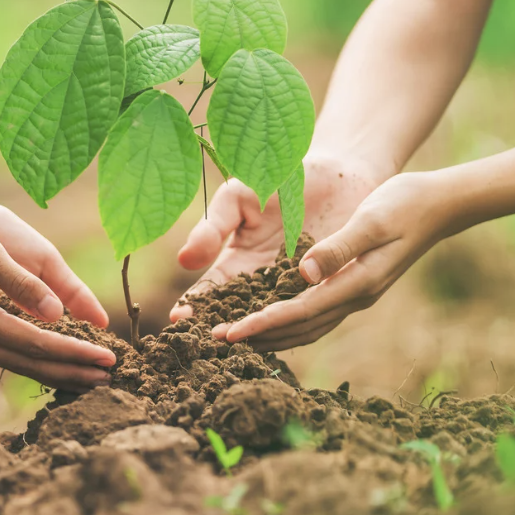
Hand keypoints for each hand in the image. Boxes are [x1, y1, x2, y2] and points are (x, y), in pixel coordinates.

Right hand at [0, 201, 115, 392]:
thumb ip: (21, 282)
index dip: (75, 352)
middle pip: (27, 363)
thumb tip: (58, 313)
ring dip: (52, 370)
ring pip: (13, 363)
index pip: (36, 343)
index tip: (108, 358)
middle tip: (109, 378)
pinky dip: (30, 358)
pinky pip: (1, 352)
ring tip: (86, 377)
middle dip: (70, 371)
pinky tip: (49, 360)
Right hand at [170, 154, 381, 320]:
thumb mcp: (237, 199)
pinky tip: (287, 327)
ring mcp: (295, 287)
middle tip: (209, 341)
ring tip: (242, 342)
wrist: (335, 172)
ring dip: (258, 330)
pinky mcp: (327, 287)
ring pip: (274, 317)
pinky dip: (299, 319)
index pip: (211, 291)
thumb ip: (212, 227)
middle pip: (239, 312)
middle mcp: (264, 282)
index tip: (179, 317)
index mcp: (238, 261)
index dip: (195, 305)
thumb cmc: (278, 178)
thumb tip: (185, 261)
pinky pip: (312, 307)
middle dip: (223, 326)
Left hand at [213, 171, 449, 350]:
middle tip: (216, 342)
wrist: (438, 204)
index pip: (299, 313)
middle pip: (299, 329)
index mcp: (357, 283)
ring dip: (271, 335)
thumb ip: (339, 247)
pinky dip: (288, 324)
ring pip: (306, 327)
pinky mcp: (353, 287)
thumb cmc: (403, 204)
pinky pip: (314, 315)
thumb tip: (304, 273)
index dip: (262, 324)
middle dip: (258, 337)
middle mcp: (355, 297)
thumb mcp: (371, 220)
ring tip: (235, 338)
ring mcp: (356, 295)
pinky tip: (268, 321)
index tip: (229, 334)